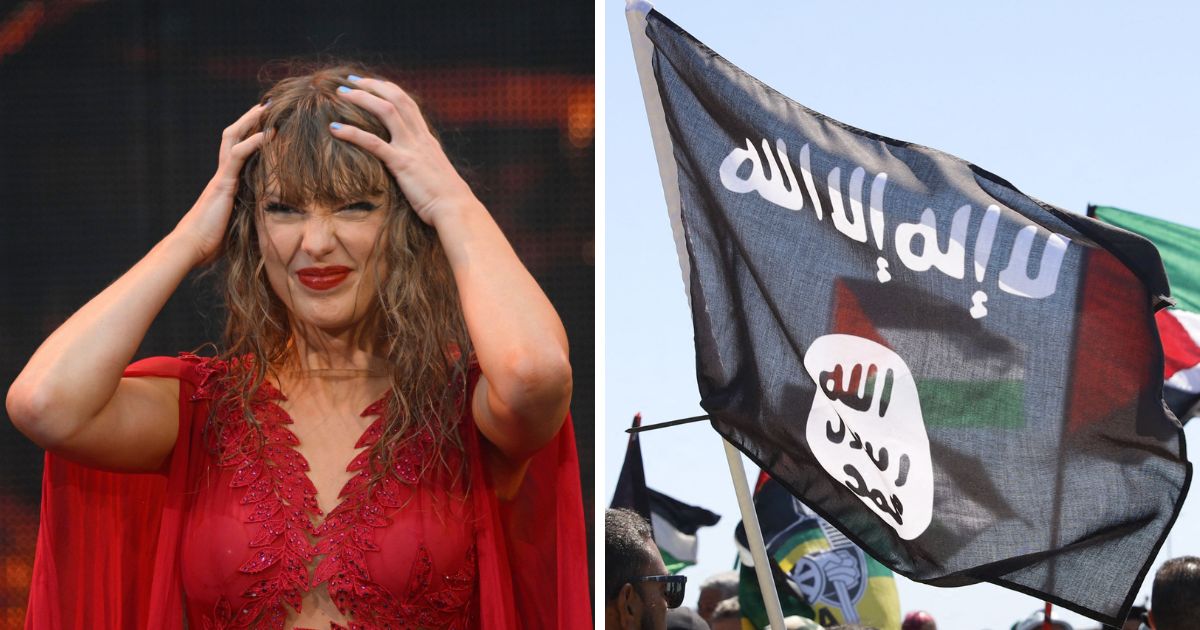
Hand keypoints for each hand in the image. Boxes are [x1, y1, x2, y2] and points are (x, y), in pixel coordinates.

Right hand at [171, 102, 267, 265]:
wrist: (189, 248)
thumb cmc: (210, 243)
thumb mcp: (235, 226)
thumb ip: (246, 217)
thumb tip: (263, 223)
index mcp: (225, 183)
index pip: (238, 150)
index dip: (250, 134)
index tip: (266, 122)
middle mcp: (222, 174)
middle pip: (234, 136)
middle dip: (250, 119)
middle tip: (267, 104)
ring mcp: (221, 176)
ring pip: (233, 138)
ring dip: (250, 121)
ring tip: (267, 108)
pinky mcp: (222, 183)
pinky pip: (237, 156)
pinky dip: (252, 142)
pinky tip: (267, 132)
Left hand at [328, 77, 476, 226]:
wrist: (457, 209)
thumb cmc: (447, 199)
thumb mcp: (435, 175)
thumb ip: (424, 165)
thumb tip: (416, 168)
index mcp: (427, 139)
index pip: (408, 104)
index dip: (389, 90)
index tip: (372, 84)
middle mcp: (420, 138)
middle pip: (396, 98)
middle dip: (373, 85)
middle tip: (351, 80)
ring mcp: (411, 148)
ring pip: (386, 111)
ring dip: (362, 98)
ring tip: (340, 93)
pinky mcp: (402, 164)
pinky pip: (374, 143)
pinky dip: (352, 132)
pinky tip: (334, 128)